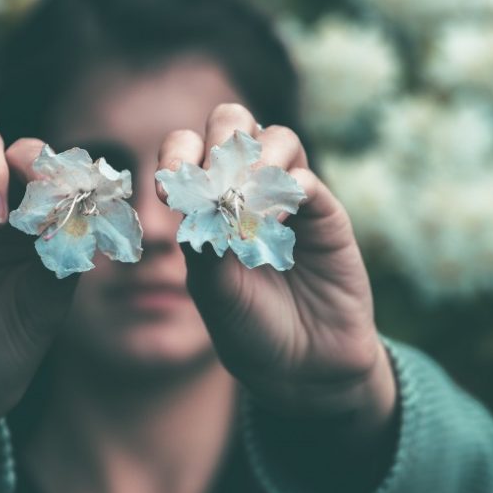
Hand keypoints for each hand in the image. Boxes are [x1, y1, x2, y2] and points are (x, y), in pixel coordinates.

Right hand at [0, 123, 75, 492]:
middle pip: (20, 150)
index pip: (62, 176)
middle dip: (32, 164)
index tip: (77, 199)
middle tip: (32, 204)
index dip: (71, 177)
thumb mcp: (43, 310)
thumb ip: (62, 258)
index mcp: (42, 228)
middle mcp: (1, 211)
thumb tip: (83, 209)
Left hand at [156, 104, 395, 431]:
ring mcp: (288, 198)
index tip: (166, 191)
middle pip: (233, 123)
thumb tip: (198, 198)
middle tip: (213, 179)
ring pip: (276, 138)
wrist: (302, 368)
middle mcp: (247, 190)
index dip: (176, 155)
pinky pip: (306, 179)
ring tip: (245, 201)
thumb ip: (204, 244)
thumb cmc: (249, 329)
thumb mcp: (213, 291)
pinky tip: (273, 222)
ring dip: (256, 160)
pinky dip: (286, 190)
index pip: (188, 150)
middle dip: (220, 139)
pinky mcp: (326, 214)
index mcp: (208, 203)